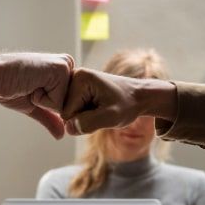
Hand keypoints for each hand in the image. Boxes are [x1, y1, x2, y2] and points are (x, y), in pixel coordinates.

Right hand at [0, 53, 73, 137]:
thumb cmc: (9, 87)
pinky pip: (59, 103)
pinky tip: (31, 84)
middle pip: (71, 105)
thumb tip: (61, 135)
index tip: (32, 90)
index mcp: (63, 71)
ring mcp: (65, 66)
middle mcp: (67, 65)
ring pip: (67, 105)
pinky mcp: (61, 69)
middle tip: (31, 87)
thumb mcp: (33, 105)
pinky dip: (42, 100)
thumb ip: (50, 117)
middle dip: (49, 105)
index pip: (70, 104)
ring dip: (45, 102)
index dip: (49, 106)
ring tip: (31, 85)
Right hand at [62, 68, 176, 135]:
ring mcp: (75, 81)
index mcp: (80, 79)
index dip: (83, 120)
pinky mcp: (77, 88)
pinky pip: (74, 109)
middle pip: (66, 111)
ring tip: (101, 108)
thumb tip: (68, 128)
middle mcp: (74, 76)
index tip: (101, 112)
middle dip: (83, 117)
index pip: (66, 113)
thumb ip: (88, 123)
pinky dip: (86, 113)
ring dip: (85, 116)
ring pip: (69, 112)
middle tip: (102, 111)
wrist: (138, 96)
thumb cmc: (128, 104)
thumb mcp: (111, 117)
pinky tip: (98, 106)